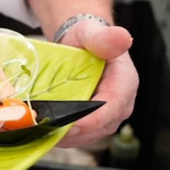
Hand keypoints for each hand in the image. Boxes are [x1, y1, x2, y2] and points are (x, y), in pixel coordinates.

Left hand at [56, 19, 136, 147]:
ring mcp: (108, 116)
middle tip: (49, 129)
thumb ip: (104, 38)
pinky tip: (46, 131)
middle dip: (76, 131)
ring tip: (44, 130)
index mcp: (125, 82)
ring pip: (90, 134)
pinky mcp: (95, 122)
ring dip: (68, 136)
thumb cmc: (88, 38)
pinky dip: (64, 135)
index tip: (72, 124)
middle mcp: (121, 104)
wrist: (83, 47)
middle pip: (101, 125)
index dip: (93, 118)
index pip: (113, 105)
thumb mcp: (92, 33)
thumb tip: (123, 37)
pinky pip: (82, 135)